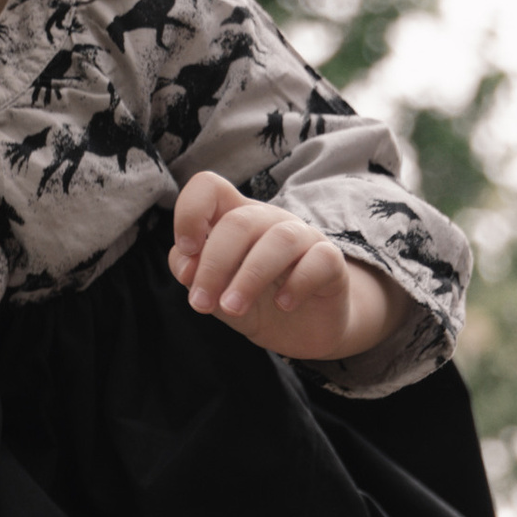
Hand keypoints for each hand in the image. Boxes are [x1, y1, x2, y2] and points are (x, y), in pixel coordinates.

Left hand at [168, 170, 398, 367]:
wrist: (305, 328)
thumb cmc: (256, 301)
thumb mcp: (216, 291)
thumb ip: (193, 273)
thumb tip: (185, 266)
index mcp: (236, 220)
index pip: (210, 187)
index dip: (191, 212)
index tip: (187, 250)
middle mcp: (269, 221)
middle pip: (239, 222)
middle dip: (214, 265)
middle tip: (201, 305)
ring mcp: (303, 238)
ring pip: (279, 240)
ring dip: (250, 277)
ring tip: (233, 308)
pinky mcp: (331, 262)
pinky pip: (318, 261)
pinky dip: (297, 284)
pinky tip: (284, 305)